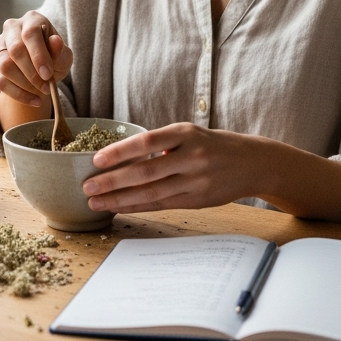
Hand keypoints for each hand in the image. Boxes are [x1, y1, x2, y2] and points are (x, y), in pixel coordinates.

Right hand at [0, 11, 72, 108]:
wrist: (40, 69)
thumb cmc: (54, 57)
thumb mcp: (63, 55)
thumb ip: (60, 50)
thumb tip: (55, 41)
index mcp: (32, 19)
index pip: (30, 34)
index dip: (38, 55)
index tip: (48, 75)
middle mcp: (11, 27)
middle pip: (15, 50)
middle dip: (31, 73)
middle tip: (46, 88)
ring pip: (4, 65)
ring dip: (24, 84)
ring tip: (41, 93)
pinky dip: (16, 94)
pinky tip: (32, 100)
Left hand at [83, 123, 340, 221]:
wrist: (253, 162)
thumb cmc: (213, 145)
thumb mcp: (190, 134)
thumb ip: (161, 144)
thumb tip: (121, 155)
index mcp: (186, 133)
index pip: (147, 142)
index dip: (120, 152)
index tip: (96, 160)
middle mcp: (191, 156)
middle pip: (145, 172)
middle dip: (113, 182)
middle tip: (87, 187)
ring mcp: (196, 180)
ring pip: (151, 193)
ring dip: (120, 199)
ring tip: (96, 202)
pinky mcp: (198, 199)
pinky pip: (162, 204)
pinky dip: (138, 207)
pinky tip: (120, 207)